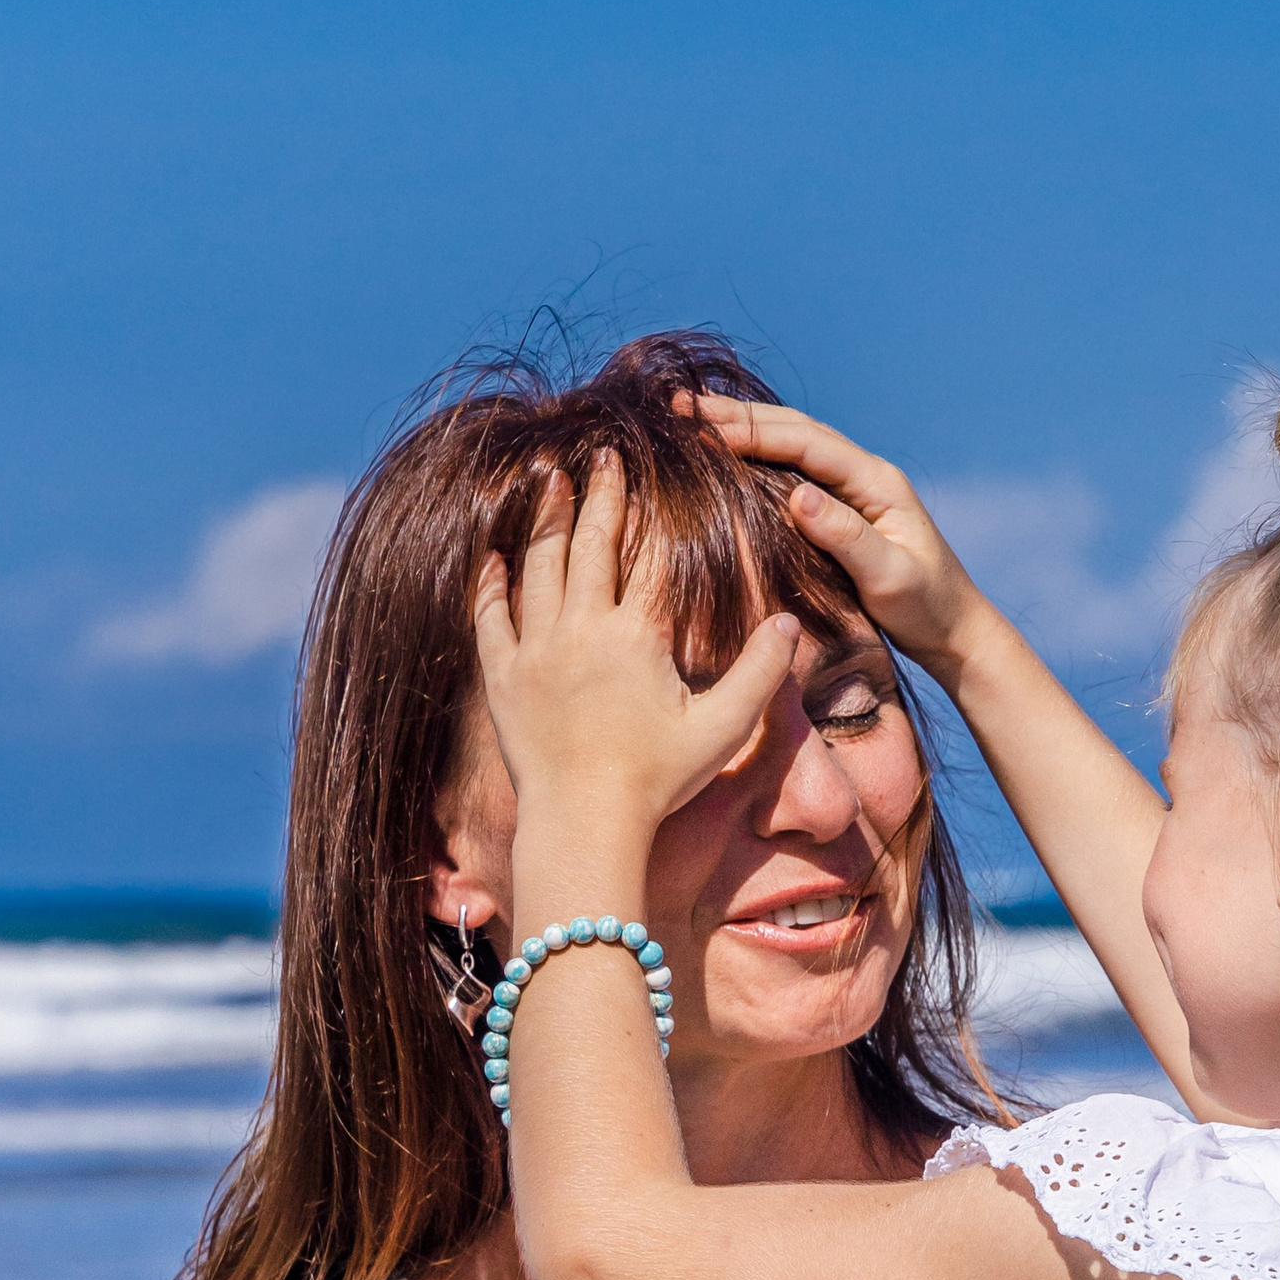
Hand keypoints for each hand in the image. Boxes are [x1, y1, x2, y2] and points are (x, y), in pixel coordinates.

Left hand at [472, 450, 802, 827]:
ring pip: (537, 567)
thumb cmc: (658, 780)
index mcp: (636, 636)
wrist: (584, 822)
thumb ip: (759, 673)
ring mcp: (537, 651)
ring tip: (548, 480)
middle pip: (588, 545)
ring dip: (545, 520)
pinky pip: (491, 617)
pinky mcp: (504, 678)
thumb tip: (789, 622)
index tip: (647, 472)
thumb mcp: (722, 728)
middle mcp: (581, 629)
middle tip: (601, 457)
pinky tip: (493, 557)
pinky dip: (491, 583)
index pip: (648, 557)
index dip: (649, 510)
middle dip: (598, 496)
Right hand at [684, 393, 993, 677]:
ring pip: (794, 446)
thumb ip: (846, 536)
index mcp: (877, 483)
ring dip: (747, 429)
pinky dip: (760, 457)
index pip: (808, 443)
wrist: (956, 633)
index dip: (755, 430)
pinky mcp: (845, 511)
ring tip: (694, 418)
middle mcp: (866, 476)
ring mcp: (855, 491)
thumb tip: (797, 495)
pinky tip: (729, 456)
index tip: (704, 424)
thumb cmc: (927, 609)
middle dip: (740, 416)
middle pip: (796, 431)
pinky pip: (795, 471)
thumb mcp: (889, 577)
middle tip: (681, 404)